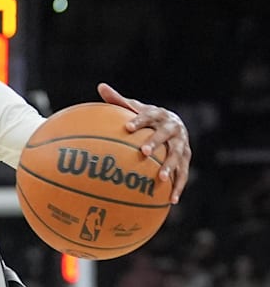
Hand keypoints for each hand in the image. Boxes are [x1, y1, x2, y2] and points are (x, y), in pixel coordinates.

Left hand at [97, 83, 190, 203]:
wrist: (175, 123)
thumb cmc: (147, 117)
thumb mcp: (135, 107)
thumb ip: (118, 100)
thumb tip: (100, 86)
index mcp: (158, 115)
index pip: (147, 116)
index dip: (138, 121)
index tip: (127, 127)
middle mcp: (173, 129)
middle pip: (164, 136)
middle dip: (155, 143)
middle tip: (143, 152)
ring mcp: (182, 144)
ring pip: (177, 156)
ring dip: (170, 166)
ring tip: (160, 178)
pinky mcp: (186, 159)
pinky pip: (184, 174)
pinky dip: (178, 186)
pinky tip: (171, 200)